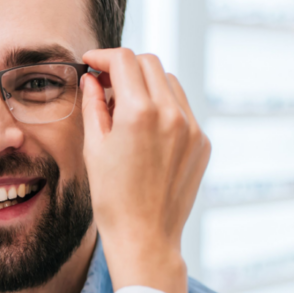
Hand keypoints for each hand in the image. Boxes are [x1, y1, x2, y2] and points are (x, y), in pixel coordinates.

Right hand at [80, 49, 210, 292]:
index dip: (103, 56)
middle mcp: (171, 113)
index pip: (124, 60)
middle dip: (125, 66)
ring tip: (125, 107)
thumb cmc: (112, 197)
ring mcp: (192, 127)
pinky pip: (182, 109)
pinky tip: (145, 130)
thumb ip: (94, 105)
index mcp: (139, 112)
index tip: (91, 63)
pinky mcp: (202, 142)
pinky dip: (163, 107)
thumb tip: (92, 79)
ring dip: (146, 84)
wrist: (144, 236)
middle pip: (149, 63)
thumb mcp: (94, 148)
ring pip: (169, 82)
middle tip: (105, 82)